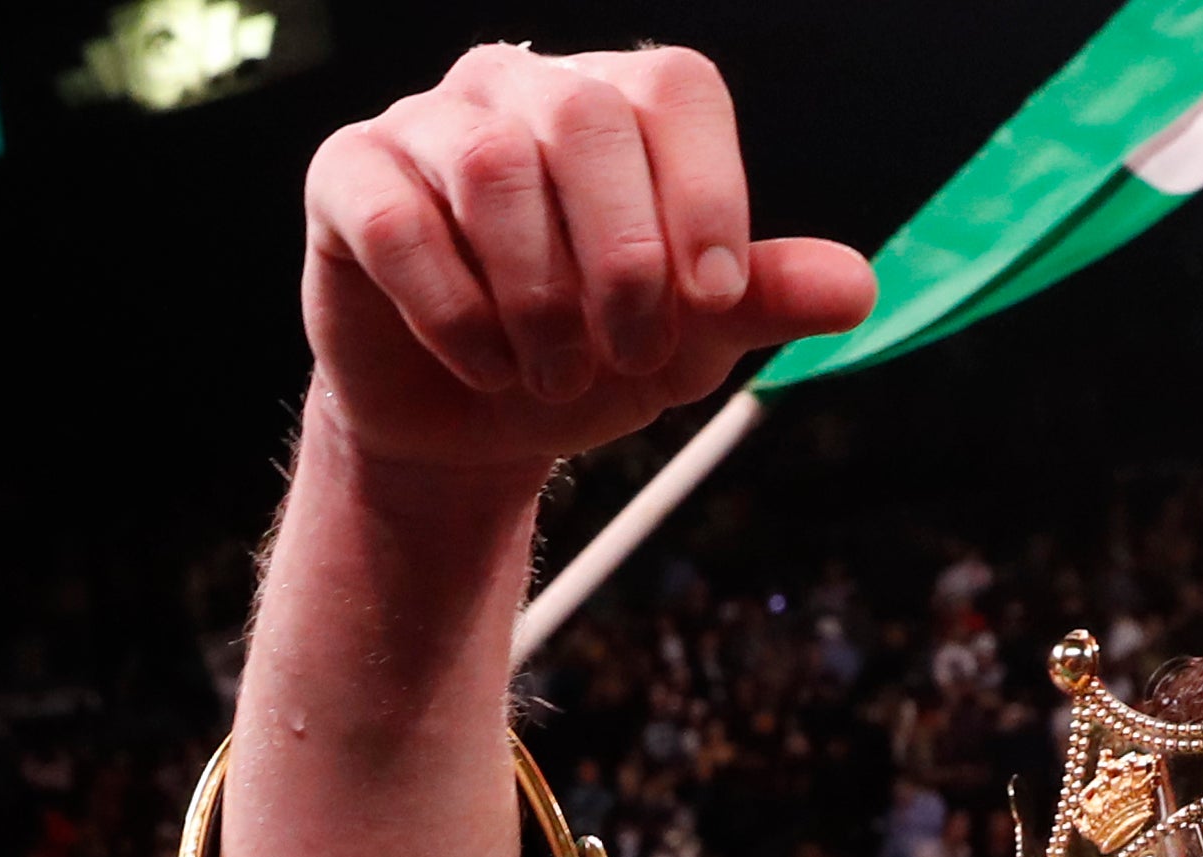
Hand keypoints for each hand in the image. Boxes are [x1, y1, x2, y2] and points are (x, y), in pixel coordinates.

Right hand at [301, 44, 875, 471]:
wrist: (473, 420)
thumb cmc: (592, 354)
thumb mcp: (692, 337)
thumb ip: (763, 299)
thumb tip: (855, 287)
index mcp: (619, 106)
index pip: (676, 92)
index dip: (707, 195)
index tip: (714, 304)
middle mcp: (522, 89)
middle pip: (585, 120)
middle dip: (624, 259)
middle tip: (630, 356)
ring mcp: (427, 122)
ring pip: (490, 167)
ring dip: (538, 298)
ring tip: (553, 373)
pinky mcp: (347, 175)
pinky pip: (400, 223)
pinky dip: (455, 313)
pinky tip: (485, 364)